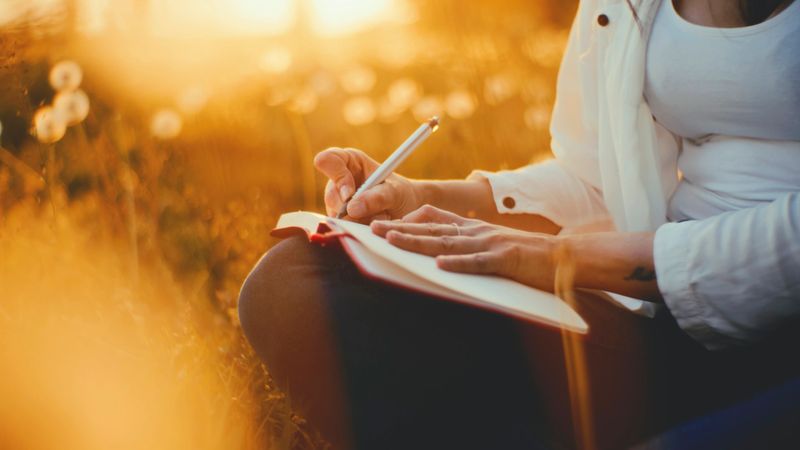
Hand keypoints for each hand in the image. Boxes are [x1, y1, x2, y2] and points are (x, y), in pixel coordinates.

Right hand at [314, 147, 423, 221]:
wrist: (405, 211)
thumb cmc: (399, 193)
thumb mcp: (395, 192)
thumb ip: (377, 197)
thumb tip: (351, 208)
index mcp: (350, 161)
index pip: (327, 160)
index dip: (336, 176)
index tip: (350, 194)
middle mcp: (338, 180)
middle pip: (331, 195)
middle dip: (350, 209)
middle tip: (372, 213)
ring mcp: (336, 202)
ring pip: (336, 216)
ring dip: (360, 221)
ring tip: (381, 217)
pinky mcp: (339, 220)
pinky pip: (343, 228)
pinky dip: (360, 230)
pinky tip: (374, 225)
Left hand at [371, 205, 560, 290]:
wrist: (564, 257)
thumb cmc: (526, 255)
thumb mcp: (492, 244)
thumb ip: (468, 245)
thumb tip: (438, 256)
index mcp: (472, 227)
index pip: (433, 218)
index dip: (407, 221)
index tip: (384, 225)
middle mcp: (476, 231)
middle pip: (432, 228)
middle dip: (400, 229)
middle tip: (373, 230)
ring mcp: (490, 244)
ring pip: (447, 242)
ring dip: (418, 242)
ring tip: (393, 241)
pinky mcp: (505, 260)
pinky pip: (478, 262)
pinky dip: (458, 264)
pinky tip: (439, 265)